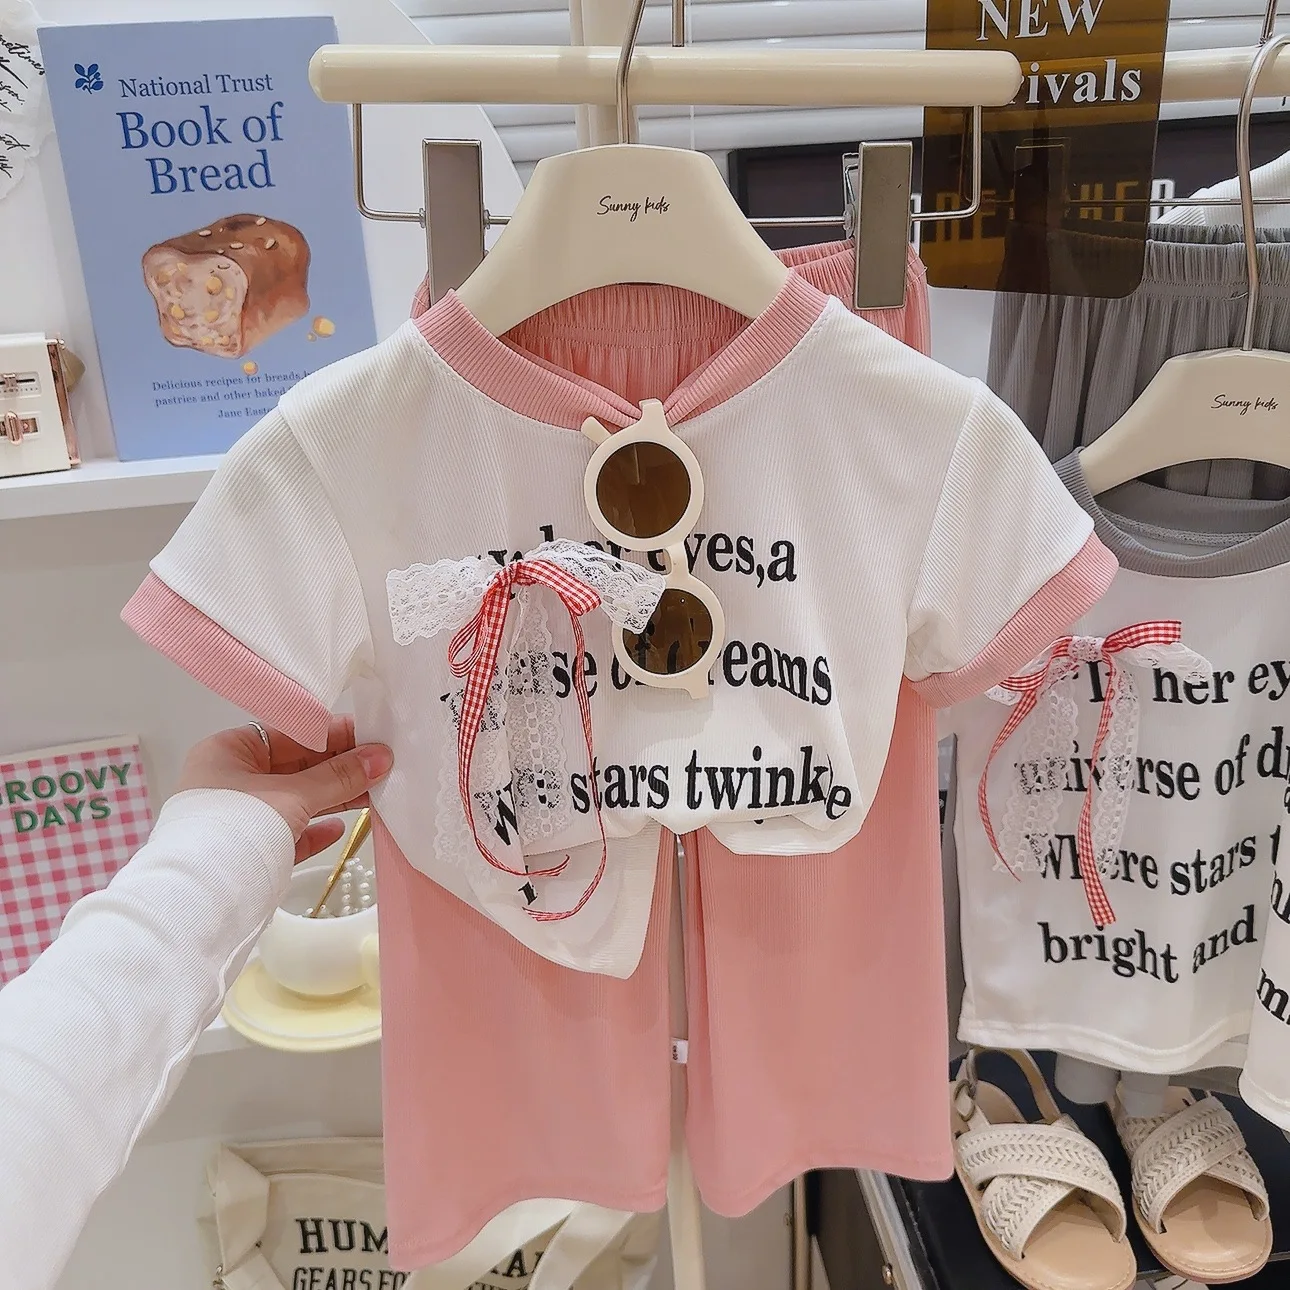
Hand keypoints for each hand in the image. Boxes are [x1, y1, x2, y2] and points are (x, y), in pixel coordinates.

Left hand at [175, 718, 392, 863]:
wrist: (203, 899)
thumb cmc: (239, 828)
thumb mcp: (293, 795)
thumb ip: (339, 776)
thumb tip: (382, 756)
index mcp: (229, 752)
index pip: (289, 732)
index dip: (332, 732)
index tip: (372, 735)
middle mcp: (231, 780)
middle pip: (295, 766)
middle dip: (339, 767)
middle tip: (383, 764)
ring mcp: (240, 818)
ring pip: (295, 800)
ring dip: (334, 797)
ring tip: (375, 793)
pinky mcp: (251, 851)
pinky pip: (289, 833)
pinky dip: (315, 830)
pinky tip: (340, 828)